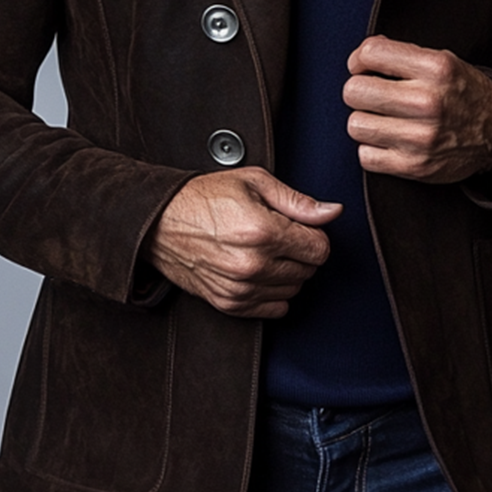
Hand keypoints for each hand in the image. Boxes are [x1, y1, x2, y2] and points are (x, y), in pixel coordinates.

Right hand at [141, 167, 341, 318]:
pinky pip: (274, 309)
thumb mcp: (252, 182)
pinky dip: (272, 292)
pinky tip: (256, 271)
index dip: (313, 235)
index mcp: (263, 231)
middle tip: (276, 235)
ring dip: (286, 273)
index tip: (297, 227)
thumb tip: (332, 212)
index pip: (320, 249)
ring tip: (262, 251)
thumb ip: (297, 200)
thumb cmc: (201, 198)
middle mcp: (254, 264)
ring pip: (293, 290)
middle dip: (299, 252)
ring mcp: (241, 288)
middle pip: (308, 270)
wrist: (158, 222)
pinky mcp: (229, 303)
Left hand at [343, 36, 491, 182]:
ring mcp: (420, 137)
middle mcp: (427, 102)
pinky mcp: (413, 165)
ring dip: (365, 123)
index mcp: (435, 68)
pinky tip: (390, 141)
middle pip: (354, 92)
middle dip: (359, 92)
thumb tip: (360, 56)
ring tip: (384, 120)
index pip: (369, 54)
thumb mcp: (442, 61)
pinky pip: (365, 156)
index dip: (359, 61)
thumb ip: (400, 54)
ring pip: (355, 125)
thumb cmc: (462, 95)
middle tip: (374, 97)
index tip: (365, 69)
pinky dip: (372, 150)